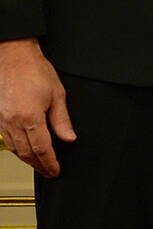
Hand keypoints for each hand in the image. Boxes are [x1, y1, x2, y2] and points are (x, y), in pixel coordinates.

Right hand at [0, 38, 74, 177]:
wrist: (13, 57)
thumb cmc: (34, 70)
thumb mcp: (57, 94)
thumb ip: (62, 120)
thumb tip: (69, 138)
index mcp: (30, 118)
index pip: (42, 149)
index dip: (50, 162)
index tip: (56, 170)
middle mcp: (13, 122)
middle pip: (26, 153)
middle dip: (39, 165)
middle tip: (49, 172)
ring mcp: (3, 121)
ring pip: (15, 148)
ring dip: (27, 159)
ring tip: (39, 165)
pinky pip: (7, 139)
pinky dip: (17, 149)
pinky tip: (24, 150)